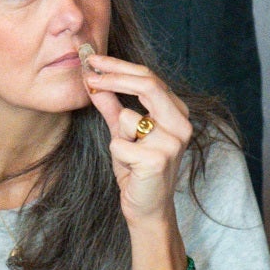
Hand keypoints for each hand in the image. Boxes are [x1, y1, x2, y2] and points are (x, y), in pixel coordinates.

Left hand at [85, 55, 192, 269]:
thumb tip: (93, 78)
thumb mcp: (121, 133)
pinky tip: (129, 169)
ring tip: (127, 154)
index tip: (91, 60)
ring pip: (126, 118)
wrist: (147, 209)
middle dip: (112, 76)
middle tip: (87, 72)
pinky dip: (116, 154)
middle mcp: (181, 124)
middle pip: (146, 84)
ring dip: (116, 136)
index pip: (148, 77)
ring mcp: (172, 142)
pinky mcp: (157, 159)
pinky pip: (119, 144)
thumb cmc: (136, 170)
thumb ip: (111, 106)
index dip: (118, 66)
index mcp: (176, 112)